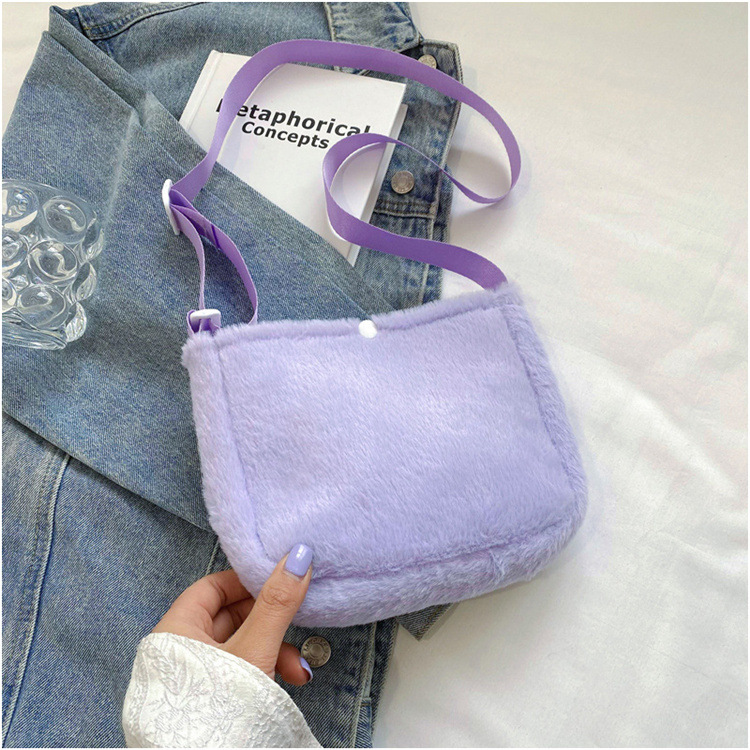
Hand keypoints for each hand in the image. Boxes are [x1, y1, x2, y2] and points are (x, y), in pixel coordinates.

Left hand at [152, 544, 313, 684]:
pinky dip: (266, 670)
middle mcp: (181, 649)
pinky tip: (287, 681)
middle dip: (272, 623)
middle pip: (233, 615)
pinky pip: (240, 670)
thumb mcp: (255, 649)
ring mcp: (195, 676)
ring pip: (241, 645)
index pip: (214, 586)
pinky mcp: (208, 698)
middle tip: (298, 628)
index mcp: (177, 628)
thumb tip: (298, 556)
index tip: (280, 582)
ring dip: (275, 650)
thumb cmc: (217, 712)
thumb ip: (277, 603)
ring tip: (297, 670)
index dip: (248, 581)